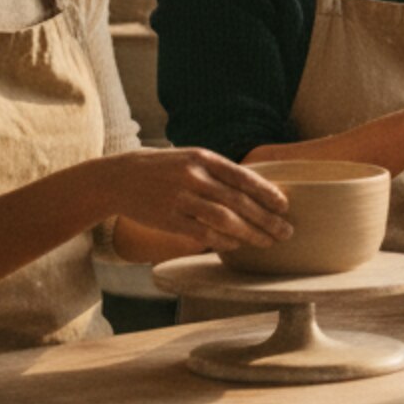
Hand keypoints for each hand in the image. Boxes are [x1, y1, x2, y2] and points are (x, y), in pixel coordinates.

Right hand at [107, 148, 292, 253]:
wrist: (118, 178)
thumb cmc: (163, 168)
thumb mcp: (191, 158)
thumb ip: (219, 172)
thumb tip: (256, 190)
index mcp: (203, 158)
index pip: (243, 176)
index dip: (267, 193)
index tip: (285, 206)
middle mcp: (193, 176)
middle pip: (238, 201)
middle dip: (266, 219)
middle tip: (286, 231)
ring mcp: (179, 198)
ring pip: (224, 219)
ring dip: (250, 233)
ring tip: (268, 242)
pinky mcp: (167, 218)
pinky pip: (201, 233)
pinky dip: (223, 241)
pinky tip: (237, 245)